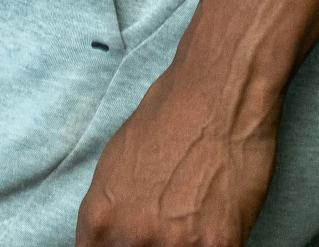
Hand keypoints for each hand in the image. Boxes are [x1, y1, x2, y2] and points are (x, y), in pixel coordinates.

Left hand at [76, 60, 278, 246]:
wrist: (219, 88)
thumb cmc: (170, 112)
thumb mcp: (117, 161)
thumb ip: (112, 212)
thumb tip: (114, 240)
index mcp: (100, 218)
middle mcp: (131, 236)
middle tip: (166, 232)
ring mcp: (175, 245)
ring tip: (191, 225)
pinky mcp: (218, 246)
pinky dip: (214, 246)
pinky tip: (216, 230)